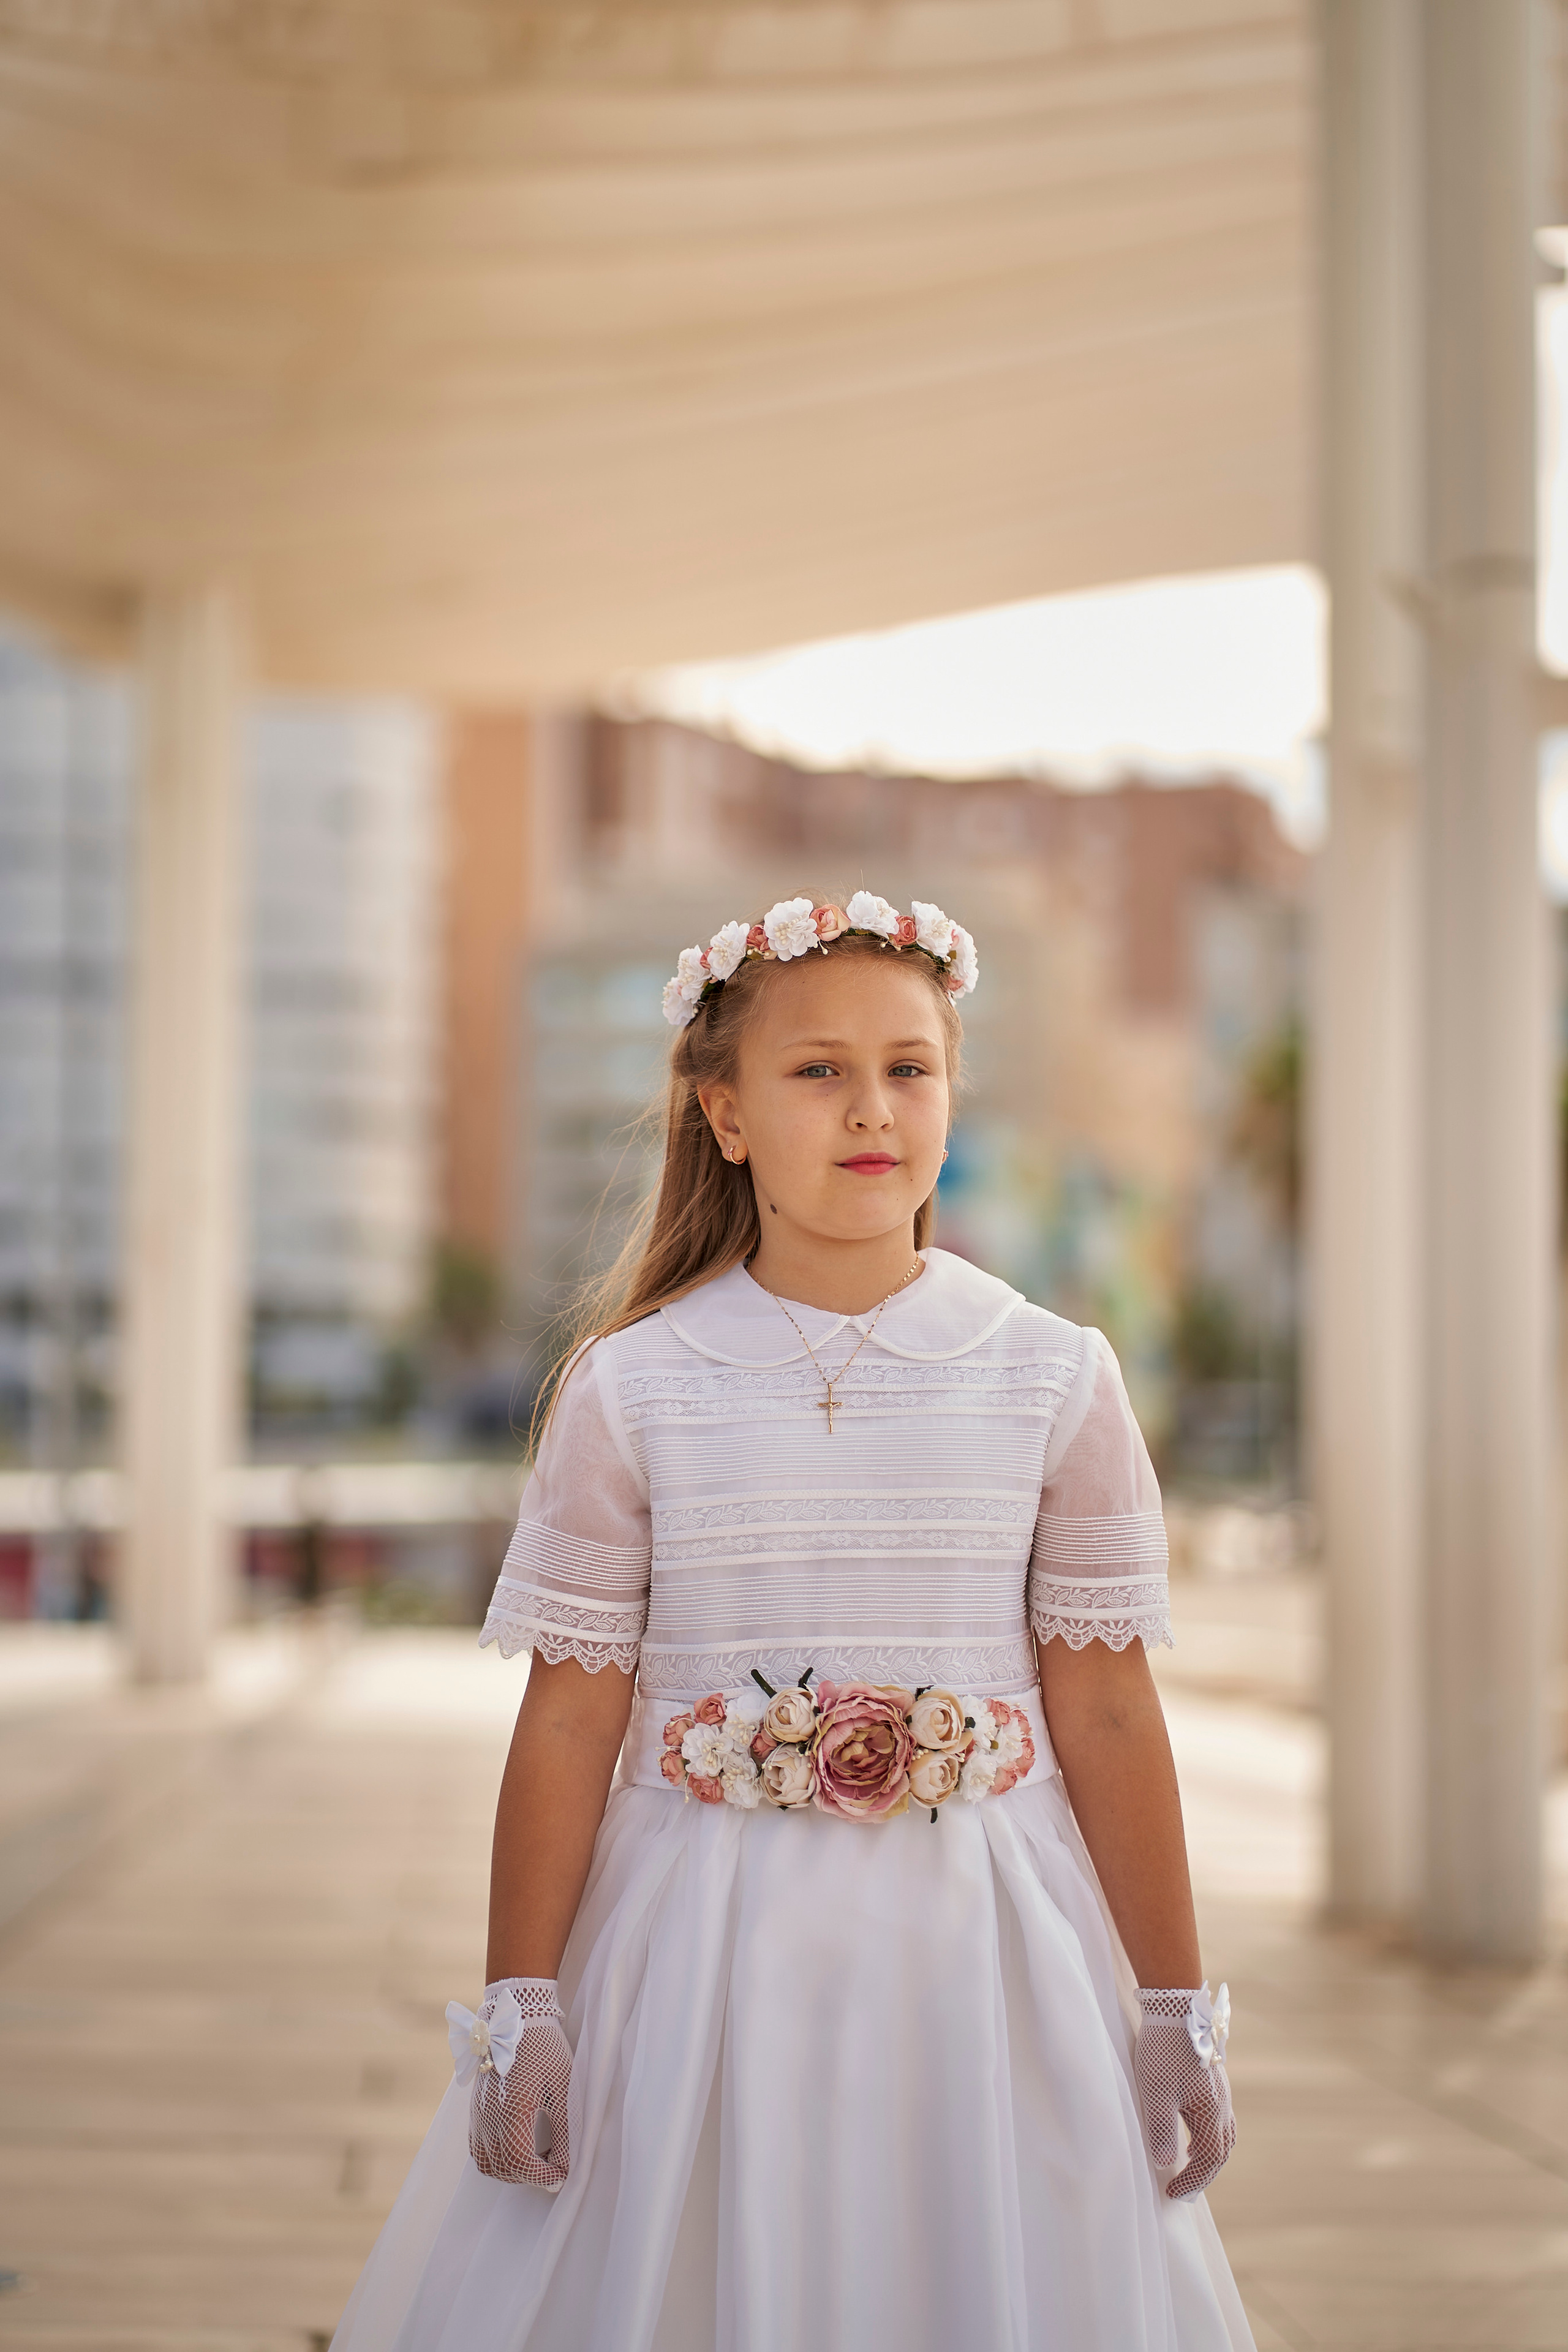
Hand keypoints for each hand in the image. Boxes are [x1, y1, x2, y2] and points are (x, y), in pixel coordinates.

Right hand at [447, 1979, 571, 2190]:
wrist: (518, 2016)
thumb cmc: (545, 2048)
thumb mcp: (562, 2088)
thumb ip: (564, 2131)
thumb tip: (565, 2167)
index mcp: (513, 2110)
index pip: (521, 2163)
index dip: (543, 2177)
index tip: (562, 2176)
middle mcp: (489, 2116)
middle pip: (502, 2168)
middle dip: (529, 2177)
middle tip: (553, 2169)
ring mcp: (479, 2113)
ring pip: (486, 2163)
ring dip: (510, 2171)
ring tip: (535, 2160)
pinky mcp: (475, 2107)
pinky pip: (477, 2148)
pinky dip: (495, 2159)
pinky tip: (517, 2147)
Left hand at [1134, 1982, 1234, 2198]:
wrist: (1175, 2006)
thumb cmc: (1164, 2050)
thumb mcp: (1157, 2093)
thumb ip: (1162, 2131)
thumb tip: (1165, 2165)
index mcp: (1212, 2112)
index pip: (1209, 2160)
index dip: (1192, 2181)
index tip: (1171, 2193)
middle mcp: (1222, 2103)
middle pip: (1220, 2149)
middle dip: (1203, 2172)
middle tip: (1182, 2187)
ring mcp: (1220, 2090)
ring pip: (1221, 2132)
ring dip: (1207, 2152)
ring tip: (1188, 2163)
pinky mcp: (1212, 2078)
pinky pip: (1216, 2116)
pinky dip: (1205, 2133)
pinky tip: (1188, 2130)